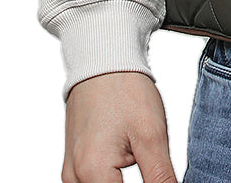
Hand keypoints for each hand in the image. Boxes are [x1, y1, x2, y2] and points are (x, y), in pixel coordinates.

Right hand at [62, 70, 178, 182]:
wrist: (103, 60)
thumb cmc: (125, 89)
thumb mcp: (151, 135)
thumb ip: (160, 177)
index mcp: (92, 172)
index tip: (159, 175)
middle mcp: (74, 177)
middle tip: (149, 161)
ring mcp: (71, 172)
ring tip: (141, 158)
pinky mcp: (74, 164)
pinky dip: (111, 180)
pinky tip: (126, 162)